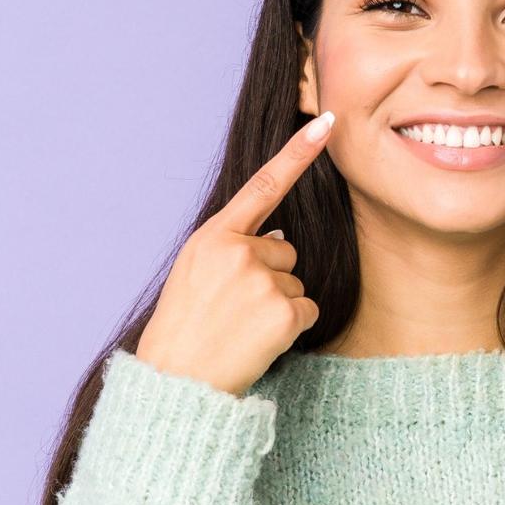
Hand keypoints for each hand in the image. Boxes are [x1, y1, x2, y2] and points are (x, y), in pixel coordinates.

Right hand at [135, 112, 333, 395]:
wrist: (176, 381)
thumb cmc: (185, 329)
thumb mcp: (195, 273)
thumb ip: (231, 248)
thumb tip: (279, 239)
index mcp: (213, 236)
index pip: (263, 185)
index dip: (298, 153)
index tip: (327, 123)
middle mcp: (239, 251)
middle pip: (286, 252)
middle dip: (270, 279)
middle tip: (234, 310)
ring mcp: (262, 281)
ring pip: (297, 285)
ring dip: (279, 307)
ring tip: (241, 328)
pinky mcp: (283, 312)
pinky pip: (307, 312)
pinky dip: (292, 329)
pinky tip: (260, 341)